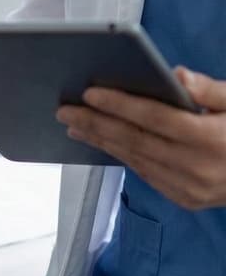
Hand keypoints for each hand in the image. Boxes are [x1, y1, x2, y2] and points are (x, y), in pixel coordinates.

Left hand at [57, 67, 225, 208]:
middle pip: (136, 141)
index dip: (120, 105)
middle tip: (64, 110)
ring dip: (101, 141)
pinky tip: (102, 142)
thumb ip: (212, 90)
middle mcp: (199, 168)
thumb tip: (176, 76)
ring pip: (135, 160)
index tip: (89, 93)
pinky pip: (146, 174)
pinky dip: (121, 156)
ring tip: (74, 124)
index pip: (155, 118)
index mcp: (212, 139)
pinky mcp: (187, 199)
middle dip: (96, 123)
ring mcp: (191, 188)